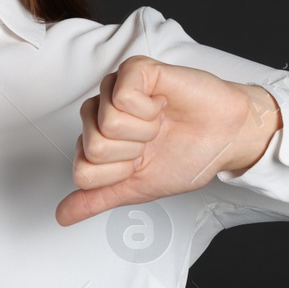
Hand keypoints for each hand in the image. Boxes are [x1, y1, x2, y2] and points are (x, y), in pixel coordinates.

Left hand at [54, 56, 279, 226]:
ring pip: (105, 124)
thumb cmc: (187, 156)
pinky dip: (149, 110)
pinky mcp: (134, 70)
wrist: (227, 138)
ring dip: (144, 132)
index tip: (141, 163)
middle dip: (132, 153)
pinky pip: (121, 97)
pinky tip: (161, 104)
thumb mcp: (137, 188)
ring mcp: (115, 88)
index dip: (118, 174)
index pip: (83, 171)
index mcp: (97, 139)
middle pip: (91, 147)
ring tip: (159, 122)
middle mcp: (100, 112)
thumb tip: (62, 217)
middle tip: (152, 140)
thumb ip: (97, 199)